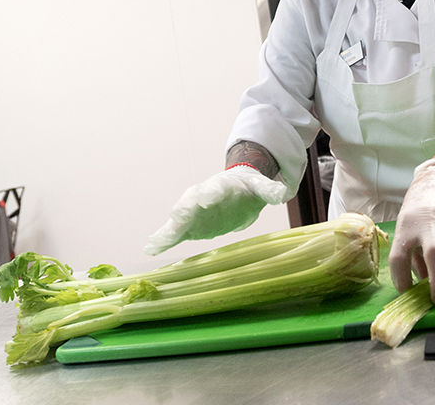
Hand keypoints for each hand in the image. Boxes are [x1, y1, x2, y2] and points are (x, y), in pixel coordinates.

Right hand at [143, 165, 287, 255]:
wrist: (235, 189)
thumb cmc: (247, 188)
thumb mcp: (260, 187)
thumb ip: (270, 189)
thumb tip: (284, 192)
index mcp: (221, 186)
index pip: (215, 188)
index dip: (210, 193)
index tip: (207, 199)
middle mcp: (202, 197)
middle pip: (190, 203)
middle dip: (184, 211)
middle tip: (177, 219)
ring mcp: (194, 212)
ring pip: (178, 220)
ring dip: (168, 229)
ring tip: (155, 242)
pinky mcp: (189, 226)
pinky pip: (174, 233)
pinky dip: (163, 240)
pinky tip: (151, 249)